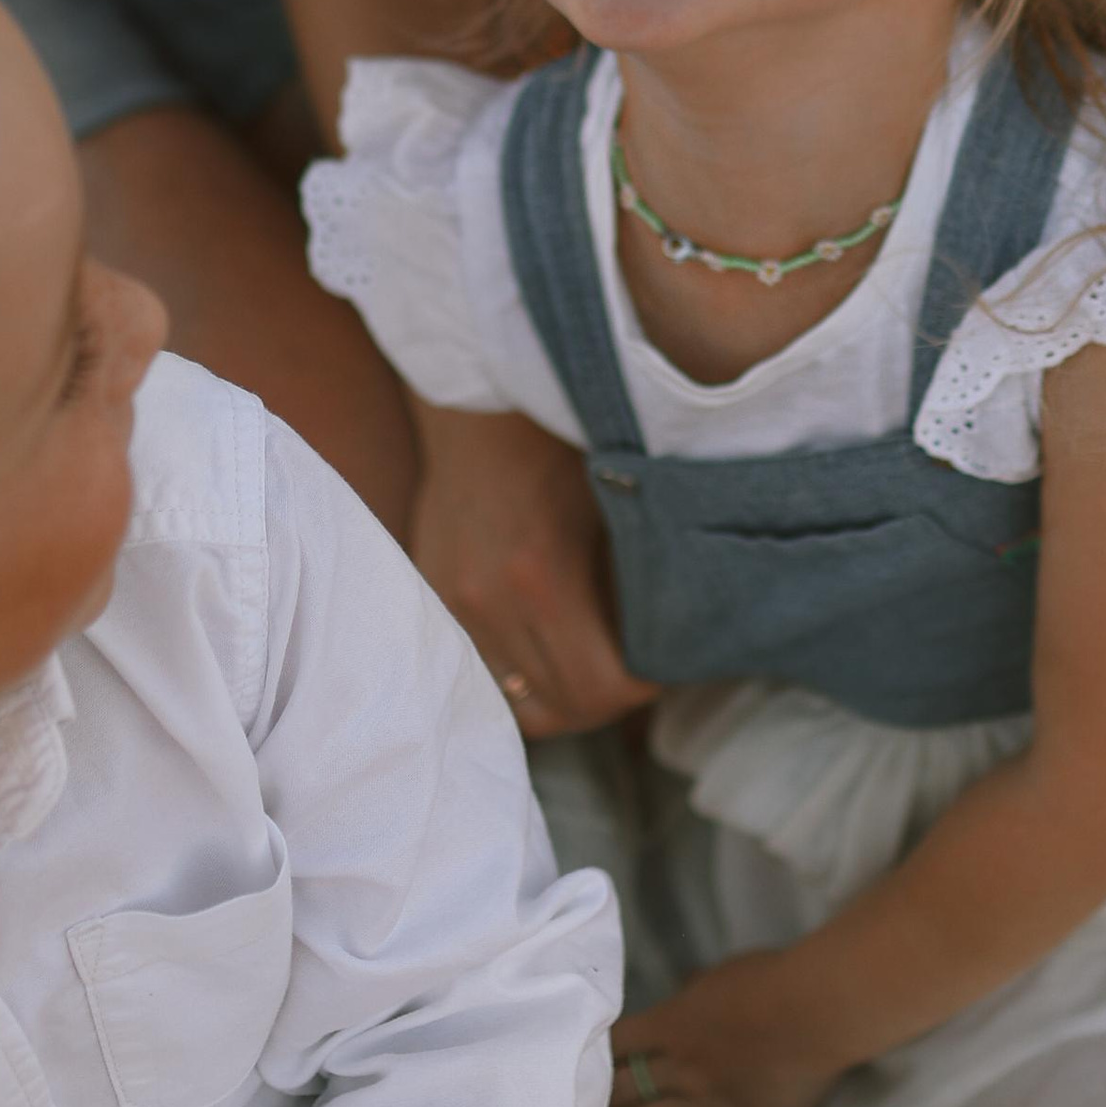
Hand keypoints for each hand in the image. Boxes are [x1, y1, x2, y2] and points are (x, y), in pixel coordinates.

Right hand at [411, 407, 657, 739]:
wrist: (478, 399)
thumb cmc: (560, 440)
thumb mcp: (615, 505)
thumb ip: (636, 582)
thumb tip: (674, 640)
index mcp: (540, 579)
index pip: (597, 690)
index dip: (640, 688)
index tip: (662, 663)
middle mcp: (487, 604)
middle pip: (559, 707)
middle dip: (607, 698)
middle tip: (635, 666)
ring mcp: (450, 605)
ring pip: (515, 701)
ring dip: (560, 696)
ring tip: (591, 665)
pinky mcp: (431, 598)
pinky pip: (480, 671)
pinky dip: (518, 674)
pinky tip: (547, 645)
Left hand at [613, 954, 851, 1106]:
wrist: (815, 1013)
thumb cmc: (770, 980)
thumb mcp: (719, 974)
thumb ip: (692, 991)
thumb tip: (680, 993)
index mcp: (670, 1025)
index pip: (617, 1045)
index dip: (597, 1056)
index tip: (584, 1063)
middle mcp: (679, 1069)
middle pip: (625, 1091)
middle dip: (602, 1100)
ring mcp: (706, 1105)